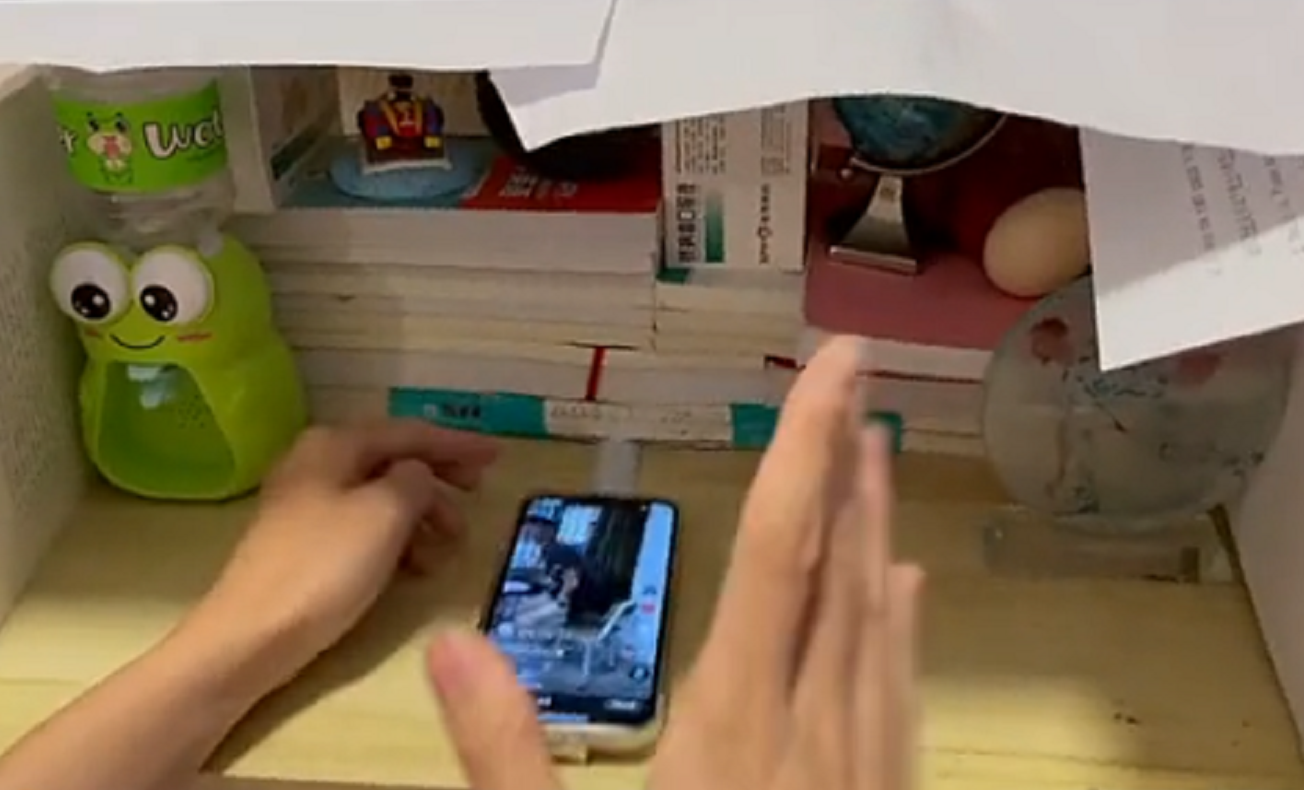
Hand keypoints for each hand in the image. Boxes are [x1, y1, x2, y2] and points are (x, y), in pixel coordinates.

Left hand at [188, 419, 497, 691]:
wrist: (251, 635)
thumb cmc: (324, 566)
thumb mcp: (386, 513)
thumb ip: (416, 480)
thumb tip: (420, 475)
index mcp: (334, 444)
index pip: (410, 433)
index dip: (458, 444)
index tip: (499, 457)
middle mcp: (317, 463)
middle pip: (393, 460)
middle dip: (440, 479)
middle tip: (478, 497)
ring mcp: (307, 505)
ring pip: (381, 497)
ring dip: (423, 515)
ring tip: (450, 546)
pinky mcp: (305, 545)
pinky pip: (365, 527)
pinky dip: (397, 538)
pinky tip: (416, 567)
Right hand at [425, 337, 923, 789]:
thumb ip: (510, 758)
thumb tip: (451, 645)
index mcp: (734, 724)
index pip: (778, 554)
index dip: (807, 451)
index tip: (837, 370)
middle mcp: (815, 727)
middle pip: (840, 569)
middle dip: (848, 468)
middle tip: (859, 387)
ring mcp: (865, 767)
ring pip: (879, 620)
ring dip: (878, 529)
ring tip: (881, 456)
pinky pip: (901, 691)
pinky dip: (901, 627)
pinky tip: (907, 593)